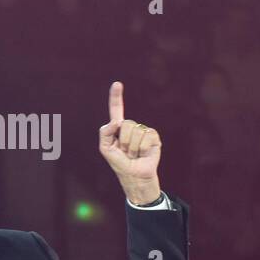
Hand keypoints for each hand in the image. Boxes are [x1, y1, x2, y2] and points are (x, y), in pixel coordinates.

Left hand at [97, 81, 162, 204]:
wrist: (135, 176)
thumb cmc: (119, 163)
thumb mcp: (105, 149)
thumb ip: (105, 133)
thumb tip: (115, 122)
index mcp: (118, 128)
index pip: (117, 110)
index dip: (116, 97)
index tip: (117, 84)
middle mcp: (132, 127)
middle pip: (126, 124)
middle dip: (124, 141)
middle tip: (126, 152)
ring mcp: (143, 131)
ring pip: (136, 131)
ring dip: (133, 147)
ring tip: (134, 155)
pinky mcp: (153, 137)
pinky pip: (147, 136)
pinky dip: (142, 148)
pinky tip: (143, 154)